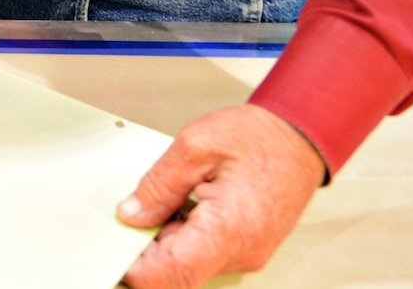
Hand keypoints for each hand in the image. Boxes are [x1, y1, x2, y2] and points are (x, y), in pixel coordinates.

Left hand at [119, 103, 325, 287]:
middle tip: (135, 214)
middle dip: (146, 252)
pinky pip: (205, 256)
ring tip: (169, 200)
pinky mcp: (246, 250)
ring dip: (166, 243)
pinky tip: (185, 208)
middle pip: (178, 274)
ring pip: (190, 267)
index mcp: (229, 228)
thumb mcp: (195, 146)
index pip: (173, 274)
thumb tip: (131, 214)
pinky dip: (184, 238)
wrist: (299, 139)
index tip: (113, 253)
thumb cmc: (259, 138)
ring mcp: (246, 254)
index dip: (136, 271)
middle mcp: (242, 252)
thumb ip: (158, 185)